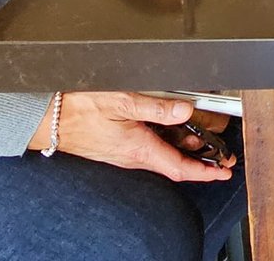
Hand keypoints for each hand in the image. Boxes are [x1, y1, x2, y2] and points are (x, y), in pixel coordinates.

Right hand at [27, 92, 236, 181]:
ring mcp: (124, 153)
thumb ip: (157, 107)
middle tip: (220, 154)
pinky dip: (166, 143)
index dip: (205, 172)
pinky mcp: (117, 147)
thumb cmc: (79, 109)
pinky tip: (170, 129)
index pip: (179, 168)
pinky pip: (148, 150)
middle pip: (174, 163)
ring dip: (183, 150)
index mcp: (139, 148)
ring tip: (202, 138)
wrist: (50, 118)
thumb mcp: (123, 101)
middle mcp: (133, 156)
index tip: (223, 172)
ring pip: (162, 156)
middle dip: (200, 160)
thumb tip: (185, 110)